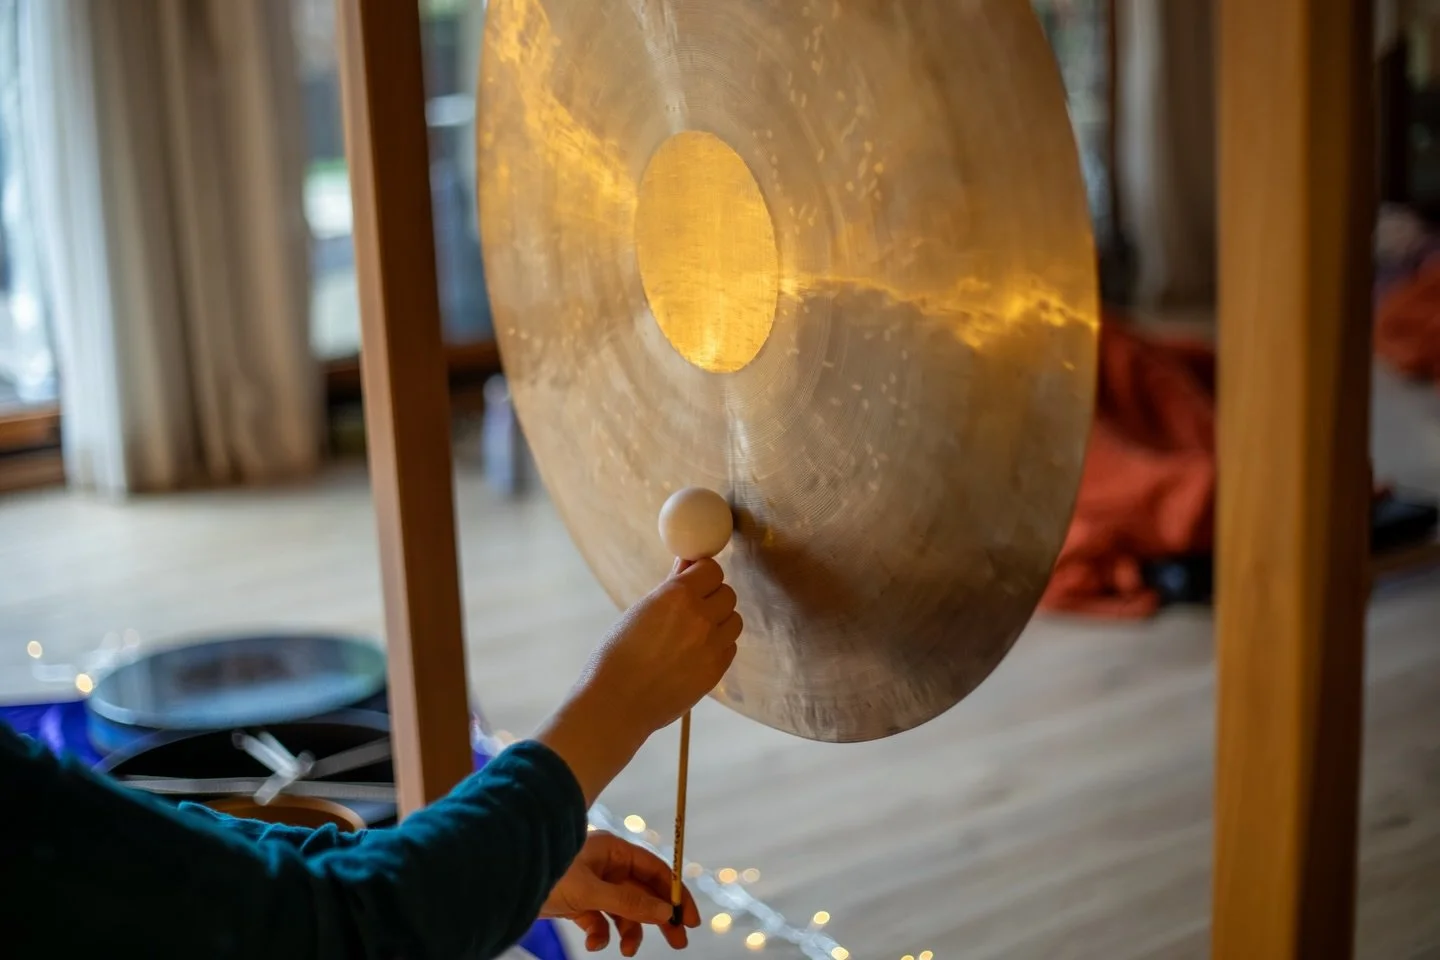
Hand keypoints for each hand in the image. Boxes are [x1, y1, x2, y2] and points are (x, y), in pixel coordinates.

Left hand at [542, 831, 700, 954]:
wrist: (506, 882)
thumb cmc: (548, 873)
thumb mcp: (592, 892)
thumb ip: (629, 903)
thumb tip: (665, 913)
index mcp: (614, 851)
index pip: (656, 871)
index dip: (676, 894)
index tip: (689, 919)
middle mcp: (607, 866)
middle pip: (644, 892)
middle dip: (658, 917)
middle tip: (678, 942)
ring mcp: (592, 884)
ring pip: (623, 910)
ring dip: (629, 931)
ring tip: (628, 950)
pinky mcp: (577, 902)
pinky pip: (599, 920)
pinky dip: (601, 934)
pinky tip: (594, 943)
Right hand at [583, 558, 741, 735]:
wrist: (617, 702)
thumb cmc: (617, 655)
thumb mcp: (639, 611)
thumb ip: (670, 587)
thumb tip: (688, 566)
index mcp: (678, 596)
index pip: (712, 570)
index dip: (702, 574)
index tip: (693, 581)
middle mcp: (700, 618)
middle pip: (727, 594)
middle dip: (712, 596)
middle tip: (692, 608)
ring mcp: (712, 646)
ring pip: (734, 620)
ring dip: (720, 621)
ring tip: (695, 632)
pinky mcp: (716, 671)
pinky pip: (730, 646)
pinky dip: (719, 645)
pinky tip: (697, 651)